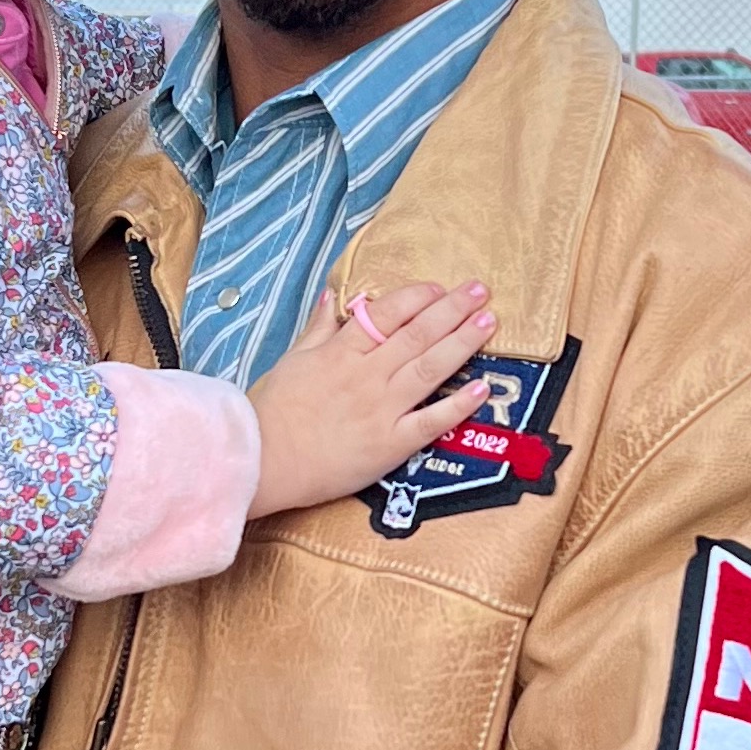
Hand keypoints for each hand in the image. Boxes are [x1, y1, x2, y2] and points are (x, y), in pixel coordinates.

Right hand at [247, 280, 496, 518]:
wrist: (262, 461)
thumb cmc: (273, 411)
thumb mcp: (292, 359)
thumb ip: (319, 328)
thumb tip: (334, 296)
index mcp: (341, 352)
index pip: (388, 314)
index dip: (417, 297)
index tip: (439, 287)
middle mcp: (366, 376)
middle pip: (417, 335)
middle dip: (452, 310)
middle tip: (479, 291)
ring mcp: (381, 410)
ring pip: (430, 369)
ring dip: (462, 344)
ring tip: (488, 323)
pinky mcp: (389, 445)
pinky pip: (430, 423)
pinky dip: (457, 406)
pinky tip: (481, 388)